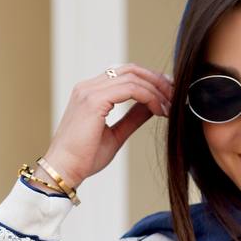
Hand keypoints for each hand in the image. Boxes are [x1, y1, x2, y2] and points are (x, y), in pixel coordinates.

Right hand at [39, 63, 174, 188]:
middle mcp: (89, 87)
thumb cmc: (84, 158)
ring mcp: (90, 91)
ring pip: (133, 77)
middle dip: (157, 80)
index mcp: (91, 93)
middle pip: (131, 70)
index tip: (168, 95)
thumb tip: (151, 107)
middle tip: (176, 96)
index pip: (125, 74)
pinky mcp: (94, 101)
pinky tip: (159, 111)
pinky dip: (149, 97)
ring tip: (170, 107)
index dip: (150, 81)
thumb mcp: (116, 134)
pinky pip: (130, 89)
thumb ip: (133, 118)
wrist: (64, 170)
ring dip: (156, 90)